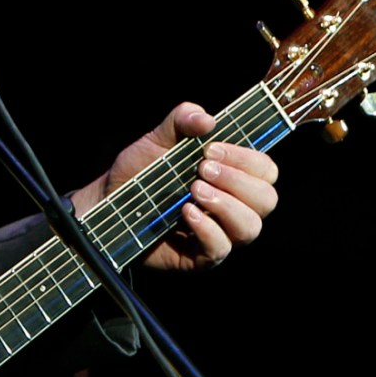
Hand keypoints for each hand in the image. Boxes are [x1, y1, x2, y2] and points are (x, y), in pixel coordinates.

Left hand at [75, 103, 278, 271]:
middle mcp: (234, 206)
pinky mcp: (200, 257)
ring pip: (250, 228)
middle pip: (266, 199)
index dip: (246, 159)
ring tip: (194, 190)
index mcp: (234, 177)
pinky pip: (220, 249)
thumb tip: (206, 119)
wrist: (109, 200)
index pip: (265, 170)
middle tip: (202, 169)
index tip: (210, 149)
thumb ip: (182, 120)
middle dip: (237, 181)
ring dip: (226, 205)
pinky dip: (207, 229)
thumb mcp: (159, 138)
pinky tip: (186, 212)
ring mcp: (220, 233)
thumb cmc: (141, 170)